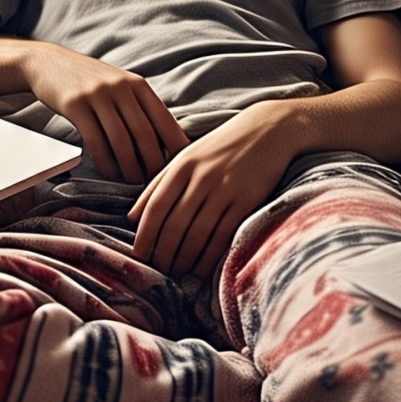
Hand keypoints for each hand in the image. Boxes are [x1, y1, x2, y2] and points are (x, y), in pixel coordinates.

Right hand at [22, 43, 188, 182]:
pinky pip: (95, 140)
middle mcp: (120, 87)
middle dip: (153, 163)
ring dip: (130, 166)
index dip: (175, 147)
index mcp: (138, 84)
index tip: (178, 168)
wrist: (48, 62)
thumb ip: (140, 107)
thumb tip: (166, 142)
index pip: (165, 120)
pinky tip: (109, 172)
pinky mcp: (75, 104)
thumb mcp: (120, 85)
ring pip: (121, 139)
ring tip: (134, 182)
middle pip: (145, 133)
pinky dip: (105, 161)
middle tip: (155, 182)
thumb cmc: (89, 81)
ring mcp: (97, 94)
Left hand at [128, 102, 298, 277]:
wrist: (268, 129)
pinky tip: (202, 268)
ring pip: (198, 233)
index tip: (138, 256)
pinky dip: (210, 256)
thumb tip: (132, 217)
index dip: (145, 235)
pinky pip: (223, 234)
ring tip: (178, 273)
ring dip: (185, 258)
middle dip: (163, 253)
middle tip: (158, 271)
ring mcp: (225, 189)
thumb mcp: (186, 157)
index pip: (155, 207)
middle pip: (175, 224)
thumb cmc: (221, 146)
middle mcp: (200, 177)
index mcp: (181, 166)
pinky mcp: (247, 199)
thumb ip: (158, 185)